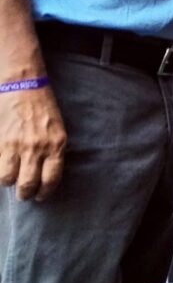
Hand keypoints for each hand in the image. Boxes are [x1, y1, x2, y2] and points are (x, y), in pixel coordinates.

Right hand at [0, 86, 66, 200]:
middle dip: (25, 193)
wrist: (23, 86)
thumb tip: (45, 173)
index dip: (45, 192)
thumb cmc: (43, 107)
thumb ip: (53, 151)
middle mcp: (37, 148)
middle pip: (28, 184)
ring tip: (10, 179)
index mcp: (56, 145)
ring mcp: (16, 145)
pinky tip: (2, 168)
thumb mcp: (57, 130)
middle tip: (23, 194)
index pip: (52, 179)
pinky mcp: (0, 142)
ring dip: (8, 182)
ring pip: (7, 179)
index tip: (41, 196)